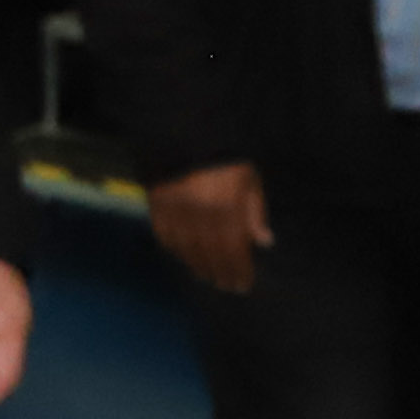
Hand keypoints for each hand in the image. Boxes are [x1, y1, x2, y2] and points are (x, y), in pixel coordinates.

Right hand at [150, 162, 271, 292]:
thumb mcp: (249, 179)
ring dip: (198, 266)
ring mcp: (176, 212)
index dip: (239, 270)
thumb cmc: (224, 159)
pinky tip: (183, 256)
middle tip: (226, 286)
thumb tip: (263, 241)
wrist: (183, 132)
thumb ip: (255, 210)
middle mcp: (201, 216)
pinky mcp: (156, 206)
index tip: (243, 285)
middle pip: (211, 255)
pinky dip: (175, 250)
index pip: (234, 250)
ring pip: (187, 250)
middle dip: (220, 273)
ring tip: (206, 276)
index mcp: (227, 209)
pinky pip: (165, 237)